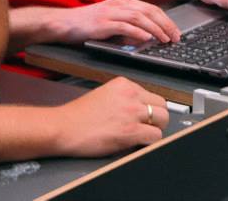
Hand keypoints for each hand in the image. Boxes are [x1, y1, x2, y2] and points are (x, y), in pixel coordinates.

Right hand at [53, 77, 168, 156]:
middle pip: (161, 105)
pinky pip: (156, 136)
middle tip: (148, 126)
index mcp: (123, 84)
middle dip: (157, 117)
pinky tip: (139, 142)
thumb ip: (123, 98)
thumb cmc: (78, 115)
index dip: (149, 108)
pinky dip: (150, 142)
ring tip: (144, 134)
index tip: (145, 115)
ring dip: (156, 129)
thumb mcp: (103, 95)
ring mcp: (132, 112)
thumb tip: (138, 108)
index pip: (150, 94)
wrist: (64, 127)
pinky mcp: (131, 131)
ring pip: (163, 119)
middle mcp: (130, 95)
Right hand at [54, 0, 180, 43]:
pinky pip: (124, 26)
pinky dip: (137, 32)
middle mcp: (119, 4)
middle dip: (165, 24)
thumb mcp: (111, 20)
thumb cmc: (86, 23)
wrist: (63, 22)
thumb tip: (145, 35)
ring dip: (155, 28)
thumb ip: (127, 24)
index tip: (175, 31)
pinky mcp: (103, 23)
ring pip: (139, 17)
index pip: (150, 8)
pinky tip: (146, 38)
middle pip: (149, 11)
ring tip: (165, 38)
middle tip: (176, 37)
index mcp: (122, 2)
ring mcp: (111, 12)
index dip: (165, 20)